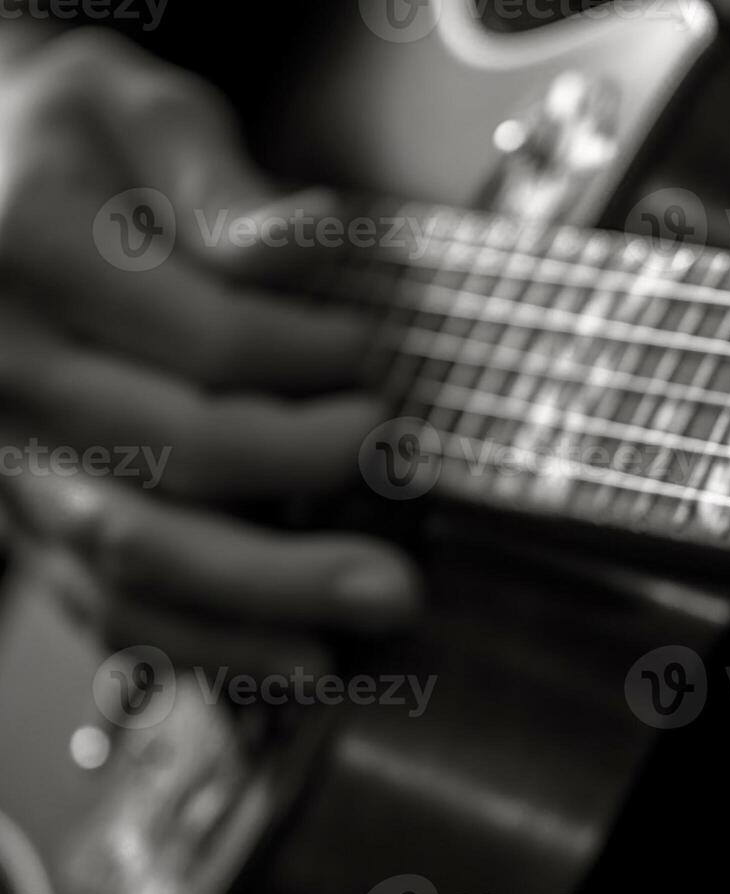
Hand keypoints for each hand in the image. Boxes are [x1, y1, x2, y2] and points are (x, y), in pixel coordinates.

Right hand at [0, 29, 416, 668]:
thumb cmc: (69, 140)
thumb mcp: (138, 108)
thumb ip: (223, 186)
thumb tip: (310, 243)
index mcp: (34, 248)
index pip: (206, 339)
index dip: (314, 360)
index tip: (381, 357)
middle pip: (172, 461)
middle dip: (306, 489)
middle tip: (404, 490)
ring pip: (126, 554)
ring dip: (262, 602)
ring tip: (371, 614)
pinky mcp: (13, 509)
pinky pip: (95, 600)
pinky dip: (195, 645)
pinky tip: (286, 663)